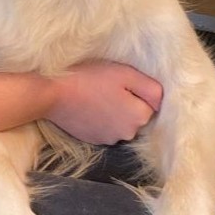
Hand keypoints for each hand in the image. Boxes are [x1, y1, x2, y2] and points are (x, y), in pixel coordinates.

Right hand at [46, 61, 161, 144]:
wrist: (53, 94)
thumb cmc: (90, 78)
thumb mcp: (125, 74)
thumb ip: (150, 88)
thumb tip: (161, 101)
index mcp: (138, 117)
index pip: (151, 104)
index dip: (137, 90)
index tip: (121, 82)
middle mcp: (127, 134)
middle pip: (137, 115)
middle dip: (128, 102)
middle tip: (108, 87)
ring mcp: (109, 140)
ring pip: (122, 122)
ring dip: (115, 111)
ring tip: (96, 96)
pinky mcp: (93, 140)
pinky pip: (106, 127)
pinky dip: (101, 118)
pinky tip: (89, 106)